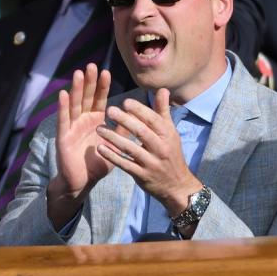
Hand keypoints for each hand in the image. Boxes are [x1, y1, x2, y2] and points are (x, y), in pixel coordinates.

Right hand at [50, 65, 113, 198]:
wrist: (82, 182)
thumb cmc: (97, 163)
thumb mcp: (115, 145)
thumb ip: (122, 130)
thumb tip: (136, 116)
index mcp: (95, 121)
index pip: (99, 100)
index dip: (102, 86)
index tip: (106, 71)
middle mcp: (82, 121)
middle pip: (86, 97)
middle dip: (88, 82)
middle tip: (91, 65)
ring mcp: (72, 127)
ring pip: (74, 104)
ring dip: (75, 89)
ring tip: (78, 73)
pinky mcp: (63, 136)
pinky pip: (63, 120)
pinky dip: (63, 107)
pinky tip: (63, 94)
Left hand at [96, 88, 201, 215]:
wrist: (177, 186)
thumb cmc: (170, 153)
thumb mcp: (170, 132)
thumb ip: (163, 111)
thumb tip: (162, 89)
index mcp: (167, 135)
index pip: (153, 120)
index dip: (140, 110)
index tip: (125, 102)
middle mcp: (160, 148)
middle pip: (142, 132)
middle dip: (125, 120)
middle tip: (109, 110)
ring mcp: (151, 163)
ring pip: (131, 148)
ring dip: (114, 138)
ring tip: (99, 129)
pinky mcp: (141, 175)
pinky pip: (125, 164)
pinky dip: (112, 156)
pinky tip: (100, 148)